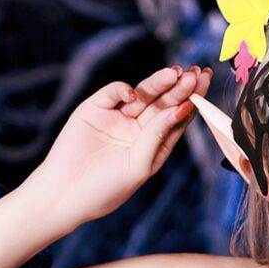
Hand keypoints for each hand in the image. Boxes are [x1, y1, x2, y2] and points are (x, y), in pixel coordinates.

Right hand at [23, 63, 210, 227]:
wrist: (63, 194)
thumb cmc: (104, 189)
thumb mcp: (139, 165)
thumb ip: (158, 135)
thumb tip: (181, 108)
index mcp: (154, 145)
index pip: (178, 118)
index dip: (192, 101)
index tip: (204, 85)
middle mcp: (138, 129)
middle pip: (164, 103)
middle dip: (180, 88)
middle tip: (196, 74)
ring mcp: (117, 118)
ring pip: (143, 94)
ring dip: (159, 83)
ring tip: (176, 73)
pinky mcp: (95, 110)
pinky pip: (113, 93)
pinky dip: (123, 90)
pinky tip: (133, 96)